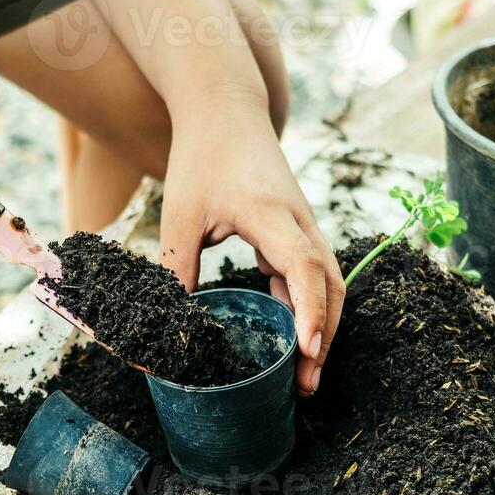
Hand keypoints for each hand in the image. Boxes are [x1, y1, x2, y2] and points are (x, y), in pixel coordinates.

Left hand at [159, 115, 343, 396]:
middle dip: (324, 336)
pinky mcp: (296, 229)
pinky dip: (308, 307)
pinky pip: (312, 273)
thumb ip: (174, 271)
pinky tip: (294, 340)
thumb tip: (164, 328)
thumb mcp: (179, 216)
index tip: (309, 351)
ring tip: (305, 375)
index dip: (309, 311)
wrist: (224, 109)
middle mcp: (298, 220)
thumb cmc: (200, 157)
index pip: (304, 266)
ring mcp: (303, 224)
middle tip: (307, 385)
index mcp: (270, 213)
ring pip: (327, 282)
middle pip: (329, 284)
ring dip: (321, 327)